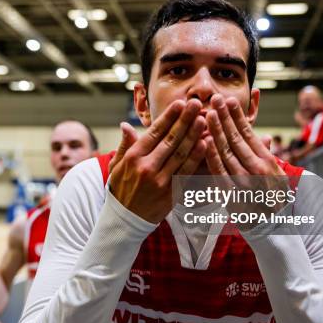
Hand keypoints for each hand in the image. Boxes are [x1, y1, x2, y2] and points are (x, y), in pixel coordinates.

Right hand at [109, 99, 207, 223]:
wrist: (124, 220)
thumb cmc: (120, 188)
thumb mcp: (116, 165)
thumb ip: (125, 144)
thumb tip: (125, 124)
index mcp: (133, 157)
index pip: (154, 132)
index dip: (169, 117)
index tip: (180, 103)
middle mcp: (146, 167)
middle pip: (170, 140)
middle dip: (185, 120)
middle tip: (197, 104)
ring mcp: (160, 181)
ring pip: (181, 154)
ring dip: (194, 135)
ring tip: (204, 120)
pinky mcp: (171, 194)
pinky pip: (186, 172)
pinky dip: (196, 158)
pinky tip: (205, 145)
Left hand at [204, 94, 288, 229]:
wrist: (272, 229)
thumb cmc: (272, 199)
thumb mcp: (276, 175)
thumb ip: (266, 155)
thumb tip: (266, 137)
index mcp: (267, 160)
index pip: (249, 133)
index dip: (238, 115)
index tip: (229, 100)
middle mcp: (258, 168)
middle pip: (237, 138)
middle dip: (225, 117)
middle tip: (214, 99)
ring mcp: (245, 181)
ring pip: (227, 151)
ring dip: (216, 131)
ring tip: (207, 114)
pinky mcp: (233, 194)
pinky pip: (220, 172)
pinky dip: (212, 156)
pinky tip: (204, 141)